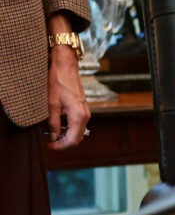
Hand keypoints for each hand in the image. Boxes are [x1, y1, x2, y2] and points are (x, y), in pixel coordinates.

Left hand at [46, 17, 89, 149]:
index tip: (49, 145)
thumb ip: (53, 123)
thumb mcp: (51, 105)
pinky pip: (78, 124)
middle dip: (64, 143)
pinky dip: (69, 128)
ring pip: (78, 131)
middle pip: (77, 138)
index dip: (60, 146)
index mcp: (78, 116)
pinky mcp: (83, 108)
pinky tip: (58, 125)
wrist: (66, 67)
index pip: (72, 140)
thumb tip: (53, 137)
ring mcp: (85, 111)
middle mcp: (85, 115)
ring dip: (66, 135)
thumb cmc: (58, 83)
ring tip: (52, 134)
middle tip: (49, 142)